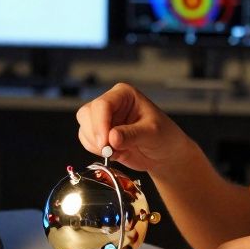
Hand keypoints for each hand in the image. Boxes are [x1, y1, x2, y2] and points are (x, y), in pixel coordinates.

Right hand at [75, 83, 191, 172]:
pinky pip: (87, 141)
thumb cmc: (164, 136)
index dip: (100, 123)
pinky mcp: (100, 134)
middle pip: (87, 113)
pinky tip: (114, 153)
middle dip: (95, 134)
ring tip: (117, 151)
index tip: (105, 141)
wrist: (165, 154)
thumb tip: (112, 137)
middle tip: (109, 149)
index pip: (103, 104)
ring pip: (84, 128)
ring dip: (95, 143)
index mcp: (124, 94)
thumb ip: (131, 135)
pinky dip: (95, 150)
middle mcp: (111, 104)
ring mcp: (104, 119)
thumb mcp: (152, 133)